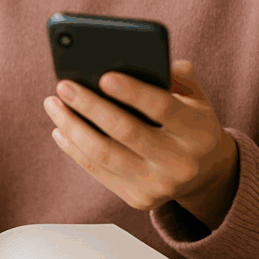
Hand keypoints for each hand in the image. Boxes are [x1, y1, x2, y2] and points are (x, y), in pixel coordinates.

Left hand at [44, 61, 238, 229]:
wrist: (206, 173)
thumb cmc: (192, 120)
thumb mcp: (196, 95)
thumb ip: (176, 74)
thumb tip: (137, 59)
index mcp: (198, 131)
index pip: (162, 107)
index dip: (132, 92)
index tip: (103, 76)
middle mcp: (180, 163)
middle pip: (126, 132)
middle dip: (90, 106)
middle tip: (63, 85)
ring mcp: (158, 186)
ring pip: (104, 155)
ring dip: (72, 127)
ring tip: (53, 104)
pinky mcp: (138, 199)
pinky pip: (98, 172)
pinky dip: (74, 149)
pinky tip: (59, 129)